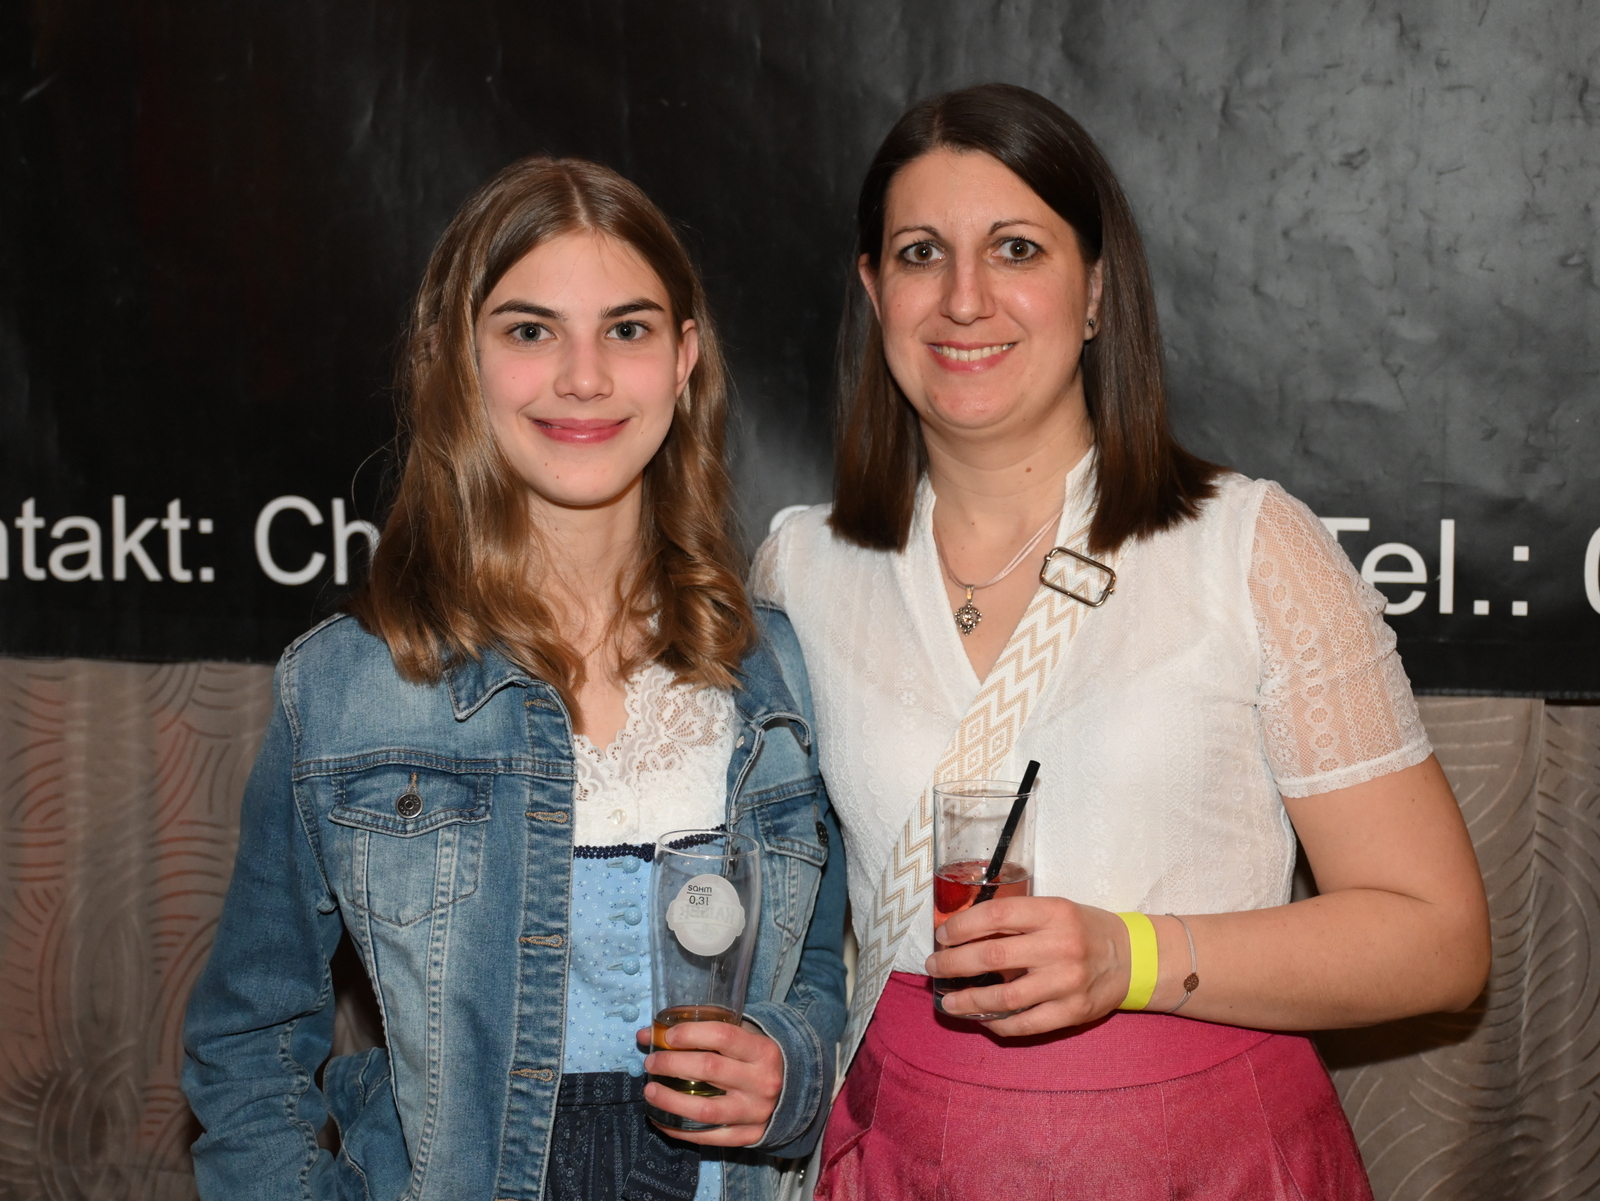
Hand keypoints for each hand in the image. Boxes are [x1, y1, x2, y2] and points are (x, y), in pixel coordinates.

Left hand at [638, 1020, 783, 1145]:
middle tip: (651, 1062)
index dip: (691, 1034)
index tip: (667, 1036)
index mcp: (763, 1050)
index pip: (723, 1037)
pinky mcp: (747, 1136)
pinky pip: (707, 1137)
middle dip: (672, 1064)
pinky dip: (678, 1130)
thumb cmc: (757, 1060)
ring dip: (670, 1101)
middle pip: (709, 1069)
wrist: (794, 1093)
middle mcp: (762, 1082)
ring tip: (650, 1091)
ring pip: (705, 1110)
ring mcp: (755, 1112)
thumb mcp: (742, 1038)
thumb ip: (701, 1034)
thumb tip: (648, 1034)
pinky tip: (661, 1119)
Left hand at [924, 895, 1131, 1036]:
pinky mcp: (1072, 1012)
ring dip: (968, 1000)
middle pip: (993, 957)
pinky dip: (997, 1023)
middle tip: (934, 967)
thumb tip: (962, 933)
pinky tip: (981, 1018)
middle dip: (953, 964)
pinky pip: (1025, 1023)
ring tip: (948, 1001)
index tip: (942, 936)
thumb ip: (1017, 919)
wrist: (1131, 958)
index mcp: (1053, 913)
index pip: (996, 915)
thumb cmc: (1083, 929)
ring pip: (1004, 996)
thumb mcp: (1054, 910)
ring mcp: (1067, 982)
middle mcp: (1060, 946)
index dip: (962, 926)